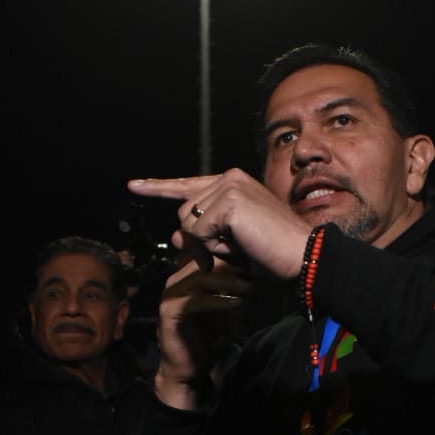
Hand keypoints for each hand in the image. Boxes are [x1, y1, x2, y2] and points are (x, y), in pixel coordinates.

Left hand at [127, 170, 310, 281]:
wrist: (301, 256)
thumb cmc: (272, 254)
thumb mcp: (230, 245)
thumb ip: (201, 236)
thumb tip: (175, 236)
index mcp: (233, 182)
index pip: (188, 185)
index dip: (158, 187)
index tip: (134, 186)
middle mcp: (230, 177)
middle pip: (183, 211)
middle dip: (199, 239)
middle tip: (233, 250)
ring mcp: (229, 187)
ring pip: (187, 222)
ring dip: (207, 244)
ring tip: (240, 246)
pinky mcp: (229, 201)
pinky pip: (198, 232)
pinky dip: (213, 247)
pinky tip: (239, 245)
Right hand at [152, 251, 251, 409]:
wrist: (190, 368)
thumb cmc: (209, 337)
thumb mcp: (227, 307)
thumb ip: (234, 288)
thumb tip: (254, 268)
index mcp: (186, 276)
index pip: (207, 254)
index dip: (231, 255)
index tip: (254, 263)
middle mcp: (175, 281)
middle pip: (203, 261)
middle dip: (231, 265)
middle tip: (254, 272)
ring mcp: (170, 296)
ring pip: (200, 277)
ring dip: (228, 281)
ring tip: (249, 286)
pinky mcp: (169, 313)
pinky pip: (196, 300)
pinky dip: (219, 300)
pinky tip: (238, 303)